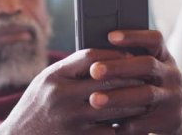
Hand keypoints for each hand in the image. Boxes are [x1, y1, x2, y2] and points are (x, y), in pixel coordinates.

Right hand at [0, 49, 147, 134]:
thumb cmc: (34, 109)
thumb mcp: (44, 83)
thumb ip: (69, 70)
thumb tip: (102, 59)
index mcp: (53, 77)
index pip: (90, 57)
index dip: (113, 55)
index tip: (128, 57)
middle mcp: (61, 96)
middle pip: (108, 79)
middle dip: (131, 78)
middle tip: (146, 77)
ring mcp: (70, 120)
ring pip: (115, 106)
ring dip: (134, 103)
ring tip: (145, 100)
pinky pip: (111, 131)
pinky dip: (123, 127)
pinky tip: (131, 124)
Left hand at [88, 30, 181, 134]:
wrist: (177, 118)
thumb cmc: (150, 86)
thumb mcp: (147, 70)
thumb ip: (128, 61)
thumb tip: (92, 56)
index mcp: (164, 57)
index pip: (154, 40)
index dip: (134, 36)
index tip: (110, 36)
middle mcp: (172, 74)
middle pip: (147, 65)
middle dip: (119, 67)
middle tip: (94, 71)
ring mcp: (173, 97)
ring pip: (146, 95)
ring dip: (118, 97)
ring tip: (94, 99)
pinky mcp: (170, 120)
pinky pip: (145, 121)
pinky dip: (124, 122)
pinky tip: (105, 122)